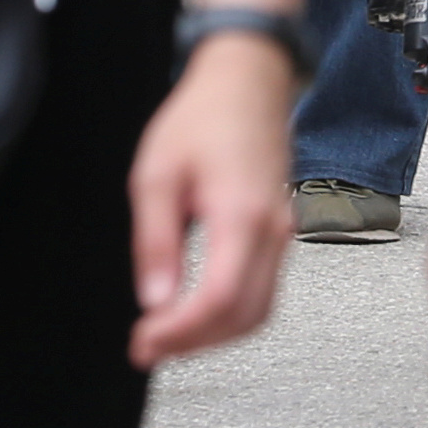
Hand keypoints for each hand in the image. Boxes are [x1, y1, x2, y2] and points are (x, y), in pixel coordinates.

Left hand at [125, 36, 295, 367]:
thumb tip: (156, 299)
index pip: (220, 300)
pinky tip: (194, 312)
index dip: (180, 332)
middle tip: (149, 349)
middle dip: (195, 344)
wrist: (247, 78)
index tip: (144, 339)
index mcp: (241, 214)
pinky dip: (230, 314)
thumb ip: (155, 242)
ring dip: (214, 335)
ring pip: (260, 310)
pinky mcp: (279, 228)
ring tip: (167, 336)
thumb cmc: (204, 116)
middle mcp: (272, 228)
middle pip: (245, 316)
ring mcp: (282, 230)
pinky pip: (264, 288)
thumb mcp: (156, 175)